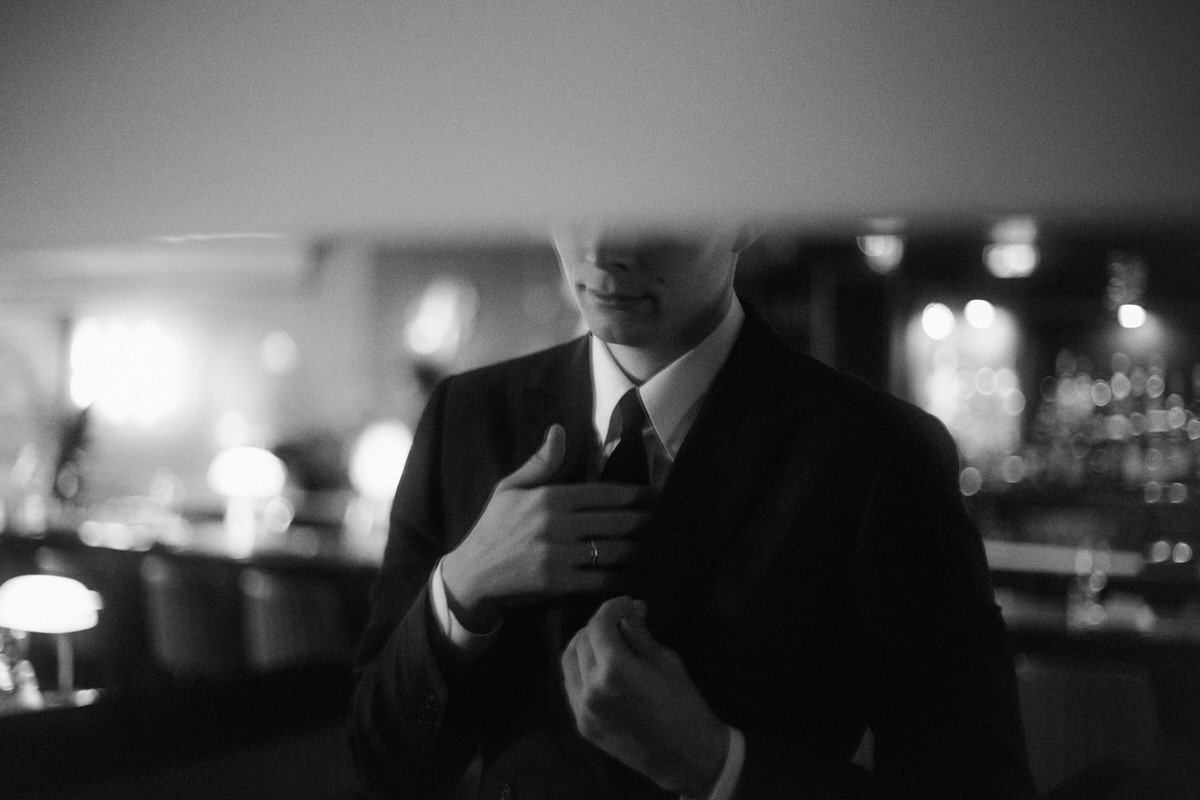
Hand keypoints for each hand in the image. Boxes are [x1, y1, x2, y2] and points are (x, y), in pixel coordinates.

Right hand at [441, 425, 649, 631]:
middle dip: (645, 521)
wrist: (471, 576)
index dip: (635, 495)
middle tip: (666, 520)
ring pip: (612, 551)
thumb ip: (540, 463)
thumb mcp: (509, 489)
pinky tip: (637, 575)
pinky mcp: (557, 584)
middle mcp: (555, 525)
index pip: (604, 493)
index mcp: (548, 498)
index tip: (655, 495)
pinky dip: (622, 578)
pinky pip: (600, 580)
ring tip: (657, 546)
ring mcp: (557, 556)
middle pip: (615, 522)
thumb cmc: (492, 529)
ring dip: (639, 549)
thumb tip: (559, 430)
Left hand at [562, 596, 728, 796]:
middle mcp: (590, 688)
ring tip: (607, 640)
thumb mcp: (666, 661)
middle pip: (582, 640)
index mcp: (614, 670)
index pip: (599, 625)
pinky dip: (580, 668)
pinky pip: (572, 686)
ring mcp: (582, 709)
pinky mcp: (582, 725)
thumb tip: (631, 611)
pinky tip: (599, 665)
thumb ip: (640, 635)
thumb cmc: (683, 705)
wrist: (685, 757)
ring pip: (568, 661)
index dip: (612, 607)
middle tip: (621, 621)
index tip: (627, 603)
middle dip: (600, 624)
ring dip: (585, 644)